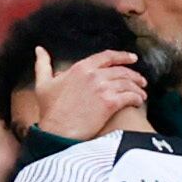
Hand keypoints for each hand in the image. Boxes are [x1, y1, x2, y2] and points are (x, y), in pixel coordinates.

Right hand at [30, 47, 146, 138]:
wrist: (56, 132)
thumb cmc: (49, 111)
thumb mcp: (43, 84)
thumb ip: (43, 64)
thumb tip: (39, 49)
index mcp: (81, 67)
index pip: (108, 56)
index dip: (123, 56)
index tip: (132, 58)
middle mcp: (94, 74)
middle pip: (121, 70)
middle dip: (134, 75)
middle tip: (142, 81)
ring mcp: (103, 88)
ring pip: (128, 83)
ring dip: (138, 88)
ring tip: (142, 94)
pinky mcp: (109, 103)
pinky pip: (129, 97)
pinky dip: (136, 98)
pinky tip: (138, 102)